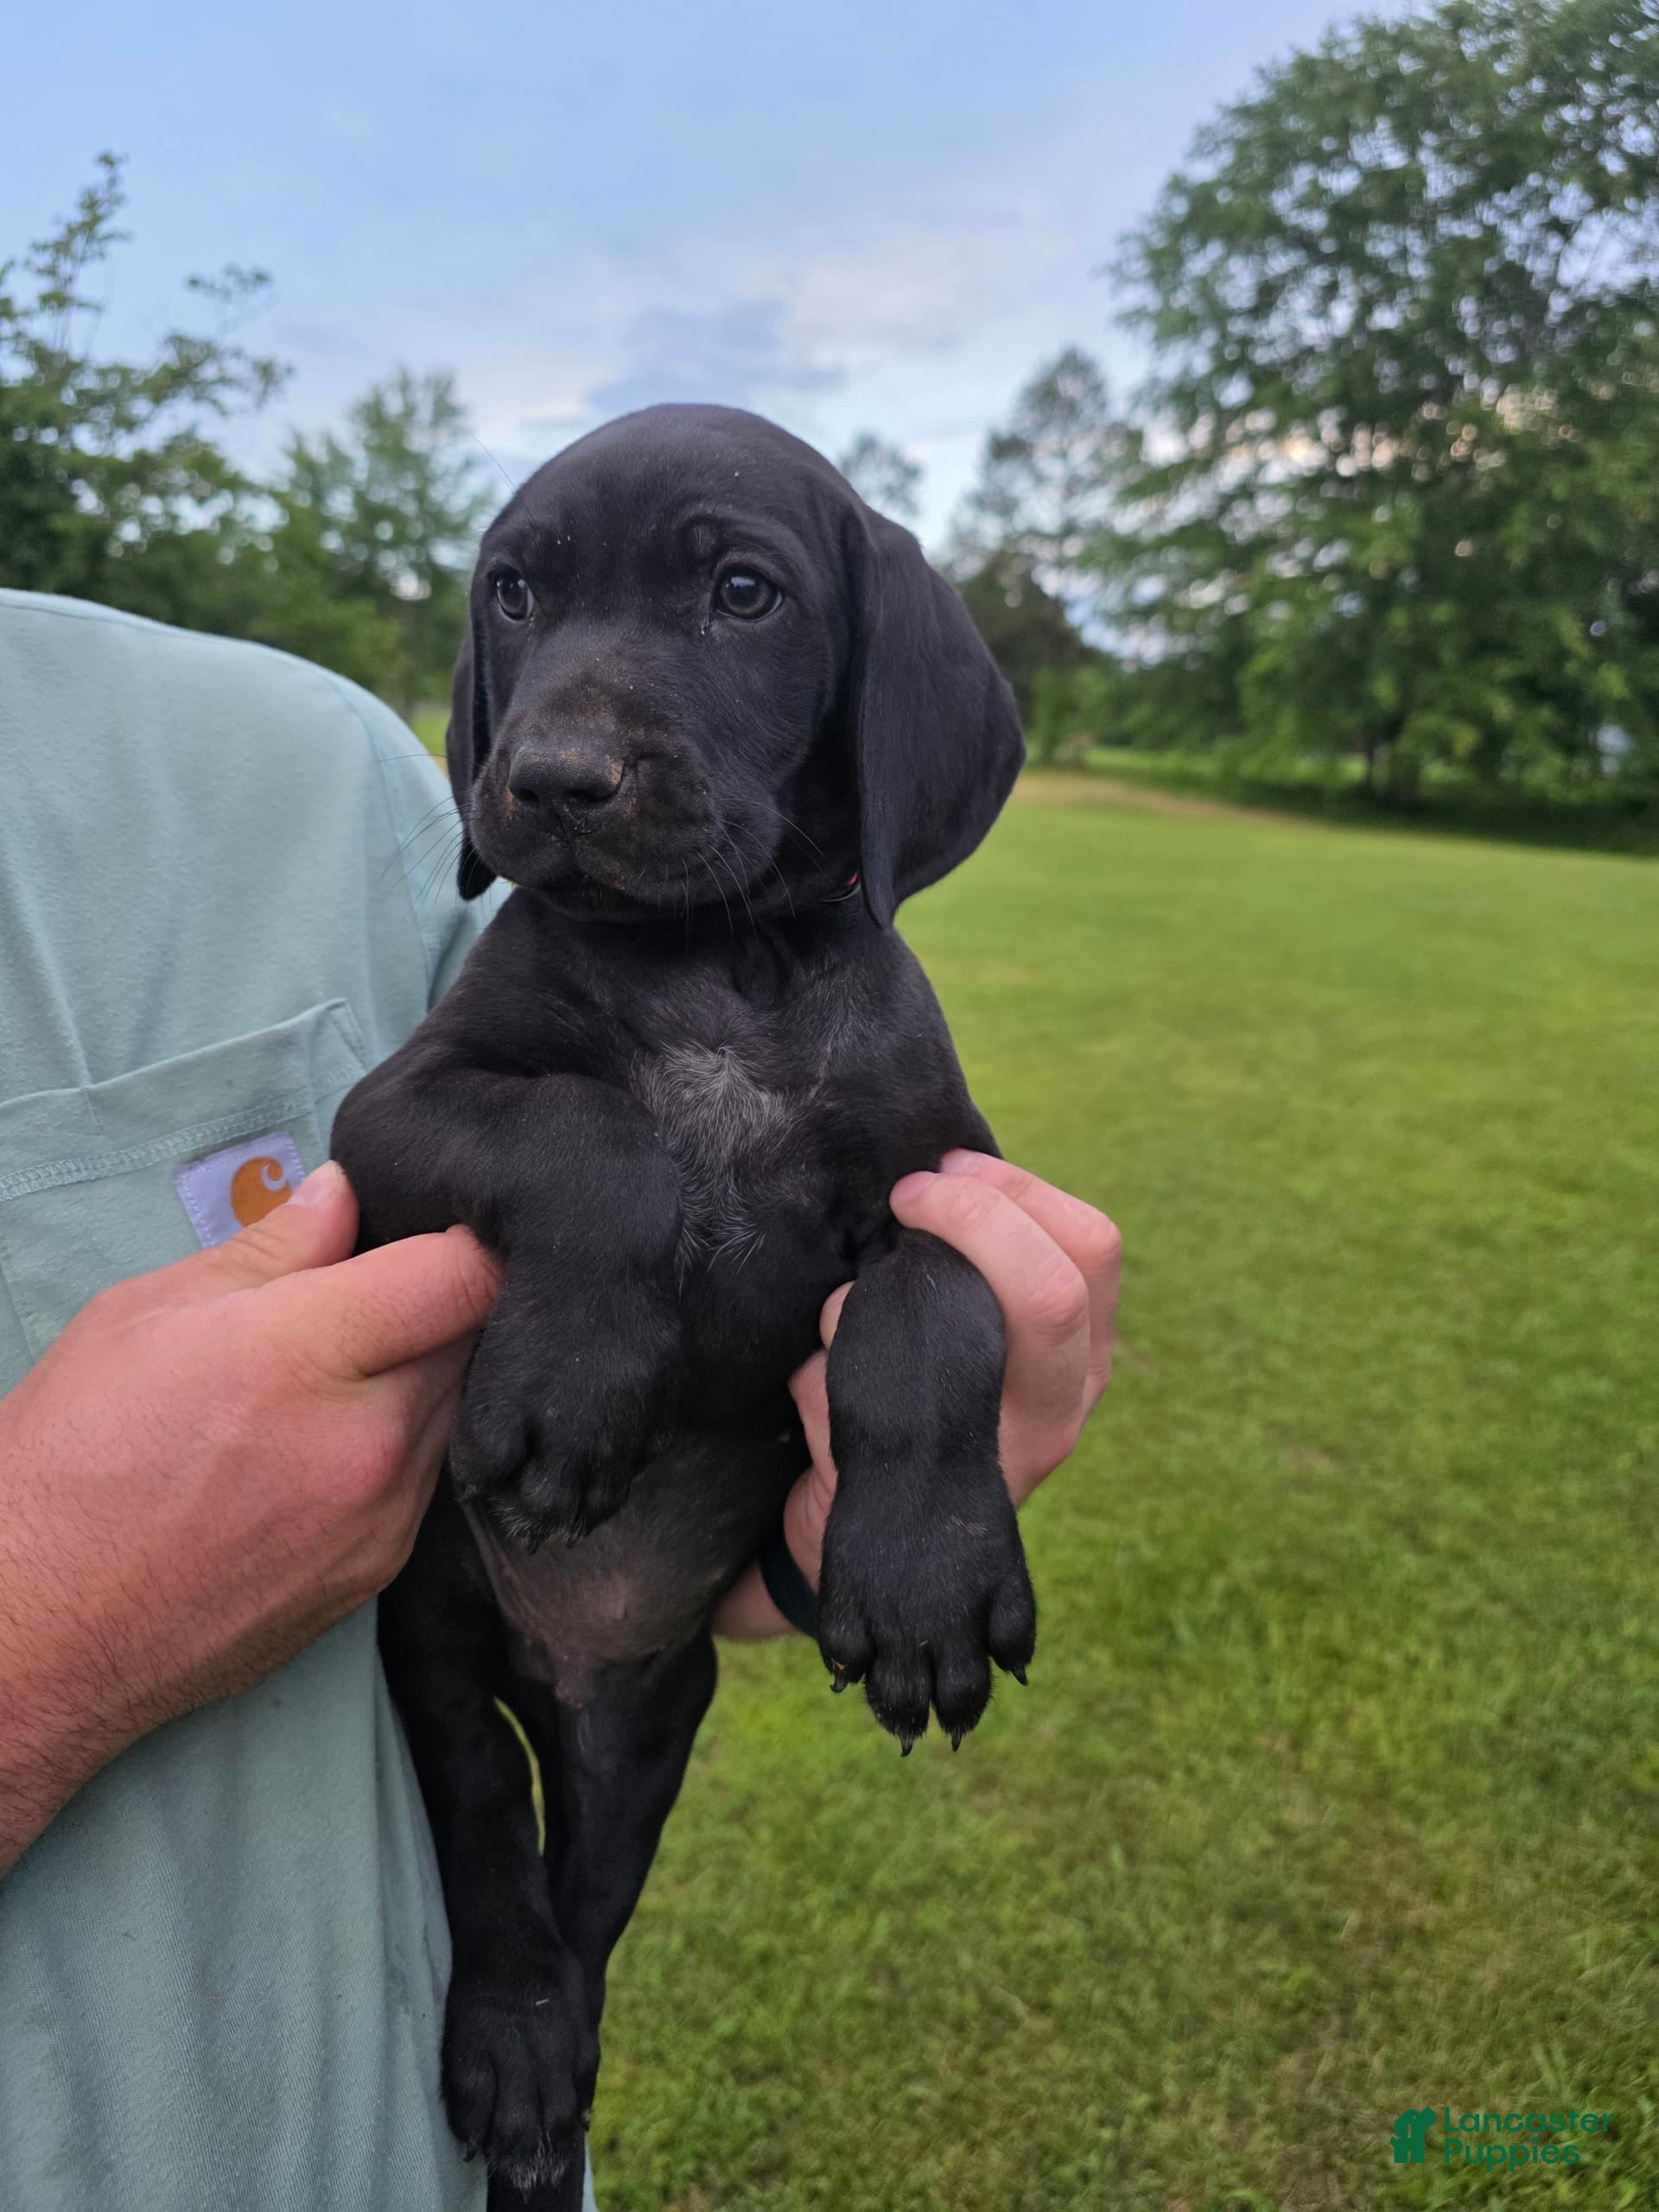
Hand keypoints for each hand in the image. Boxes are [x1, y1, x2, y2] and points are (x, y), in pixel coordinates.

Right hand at [0, 1163, 500, 1867]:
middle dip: (431, 1307)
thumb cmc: (71, 1460)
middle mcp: (368, 1440)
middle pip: (472, 1338)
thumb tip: (344, 1195)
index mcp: (305, 1356)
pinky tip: (324, 1446)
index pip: (464, 1277)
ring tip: (333, 1378)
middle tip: (363, 1301)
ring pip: (456, 1407)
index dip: (457, 1241)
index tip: (422, 1233)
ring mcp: (385, 1515)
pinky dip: (399, 1447)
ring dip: (418, 1378)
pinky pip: (428, 1476)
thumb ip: (269, 1251)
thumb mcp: (145, 1316)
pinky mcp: (383, 1570)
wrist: (40, 1628)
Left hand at [714, 1151, 1119, 1637]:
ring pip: (940, 1338)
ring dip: (864, 1305)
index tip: (943, 1167)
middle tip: (904, 1201)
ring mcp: (994, 1462)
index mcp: (1080, 1357)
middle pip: (1052, 1289)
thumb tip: (937, 1166)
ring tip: (843, 1321)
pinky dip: (815, 1377)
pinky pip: (847, 1401)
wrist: (865, 1539)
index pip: (1092, 1247)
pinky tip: (816, 1393)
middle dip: (967, 1219)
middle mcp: (1057, 1411)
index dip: (1013, 1190)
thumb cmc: (918, 1401)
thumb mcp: (969, 1328)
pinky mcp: (912, 1496)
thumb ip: (976, 1264)